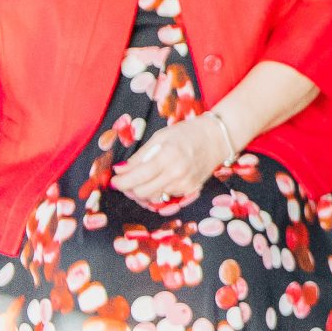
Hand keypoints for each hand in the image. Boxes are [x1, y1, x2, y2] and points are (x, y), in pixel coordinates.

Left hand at [113, 115, 235, 208]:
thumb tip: (120, 171)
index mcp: (167, 157)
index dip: (121, 182)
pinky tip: (161, 178)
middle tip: (126, 181)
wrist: (217, 138)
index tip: (114, 181)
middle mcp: (176, 174)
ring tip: (143, 179)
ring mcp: (184, 184)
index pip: (137, 177)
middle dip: (130, 188)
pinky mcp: (190, 190)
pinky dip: (159, 189)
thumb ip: (139, 156)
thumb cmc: (187, 133)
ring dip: (143, 190)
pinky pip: (166, 195)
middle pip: (142, 192)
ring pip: (153, 197)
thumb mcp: (160, 137)